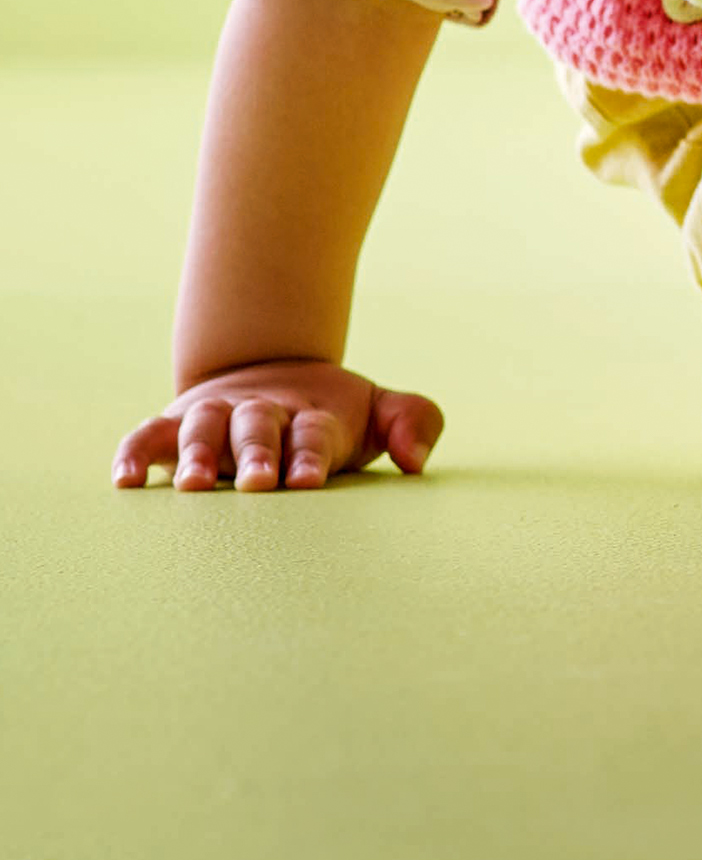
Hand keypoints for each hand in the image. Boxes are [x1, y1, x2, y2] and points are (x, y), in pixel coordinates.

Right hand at [116, 359, 442, 494]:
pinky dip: (133, 454)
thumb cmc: (330, 416)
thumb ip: (414, 422)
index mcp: (312, 414)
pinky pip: (145, 437)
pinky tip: (124, 481)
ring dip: (197, 454)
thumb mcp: (379, 410)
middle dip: (258, 453)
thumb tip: (418, 461)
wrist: (274, 373)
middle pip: (258, 427)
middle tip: (261, 481)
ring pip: (202, 429)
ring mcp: (215, 418)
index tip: (310, 479)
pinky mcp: (173, 427)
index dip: (311, 452)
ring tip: (193, 486)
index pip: (314, 432)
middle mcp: (260, 413)